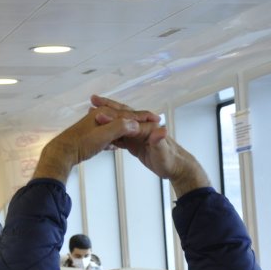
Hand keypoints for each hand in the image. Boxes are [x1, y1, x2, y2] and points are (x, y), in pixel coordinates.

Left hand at [33, 106, 144, 181]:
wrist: (61, 153)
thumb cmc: (81, 143)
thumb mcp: (103, 135)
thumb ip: (120, 128)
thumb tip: (136, 124)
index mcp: (105, 114)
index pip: (130, 115)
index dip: (144, 117)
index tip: (158, 119)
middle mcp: (99, 117)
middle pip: (123, 119)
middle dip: (136, 121)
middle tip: (150, 121)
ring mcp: (93, 127)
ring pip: (114, 127)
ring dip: (124, 130)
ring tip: (135, 132)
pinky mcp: (88, 138)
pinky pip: (104, 137)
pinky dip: (111, 140)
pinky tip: (113, 146)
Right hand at [91, 95, 209, 195]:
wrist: (177, 168)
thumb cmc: (172, 161)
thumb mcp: (164, 153)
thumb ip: (160, 142)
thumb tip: (161, 130)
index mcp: (148, 128)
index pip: (127, 120)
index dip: (112, 118)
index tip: (98, 115)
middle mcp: (142, 128)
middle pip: (123, 115)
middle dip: (108, 108)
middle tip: (93, 101)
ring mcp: (138, 134)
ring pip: (120, 123)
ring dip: (107, 117)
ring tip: (93, 111)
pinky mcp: (136, 142)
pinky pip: (121, 135)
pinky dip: (110, 131)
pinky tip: (101, 130)